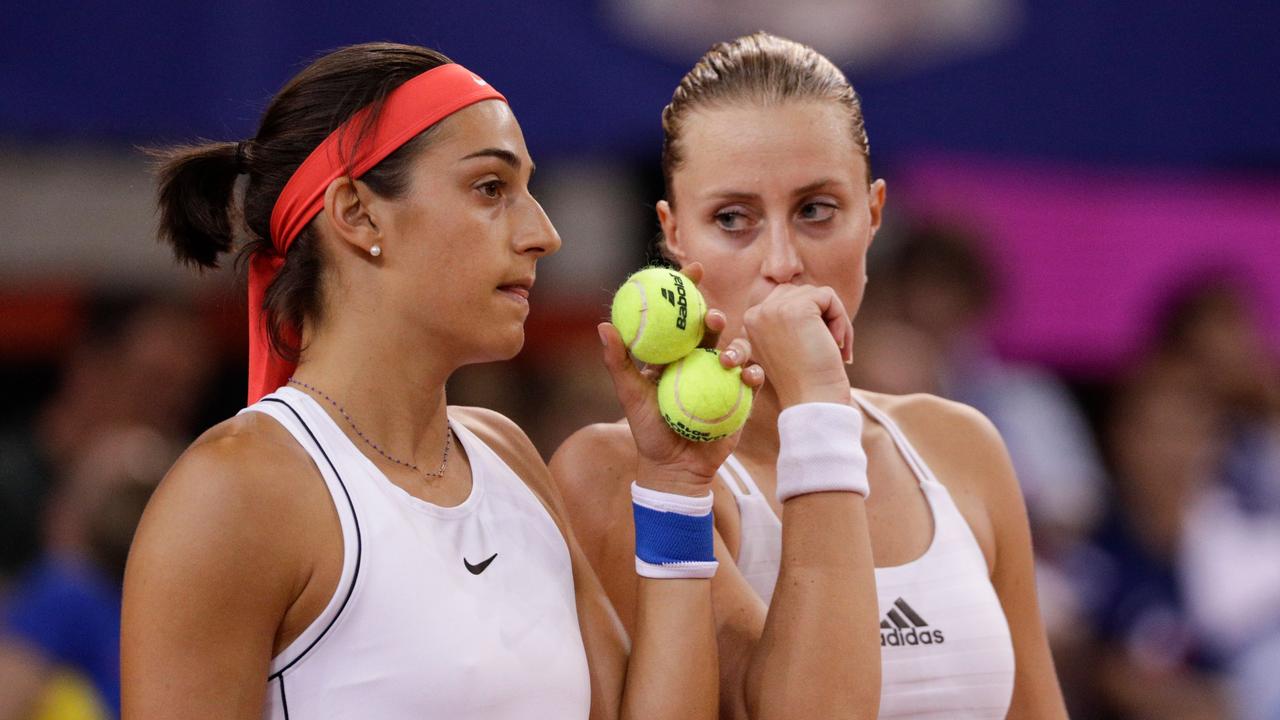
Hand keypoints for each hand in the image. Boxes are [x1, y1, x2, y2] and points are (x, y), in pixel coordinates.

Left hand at [599, 263, 765, 495]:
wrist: (675, 468)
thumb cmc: (648, 430)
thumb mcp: (630, 395)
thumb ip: (618, 361)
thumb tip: (603, 325)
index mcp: (675, 351)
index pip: (683, 314)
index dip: (690, 287)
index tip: (693, 270)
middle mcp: (700, 358)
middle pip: (714, 327)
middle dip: (717, 314)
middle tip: (711, 317)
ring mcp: (723, 376)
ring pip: (738, 349)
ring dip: (736, 347)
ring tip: (724, 359)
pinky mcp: (741, 396)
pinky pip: (752, 379)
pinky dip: (752, 374)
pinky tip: (747, 377)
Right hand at [742, 284, 853, 408]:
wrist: (812, 401)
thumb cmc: (807, 379)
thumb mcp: (789, 344)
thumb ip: (790, 317)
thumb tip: (818, 294)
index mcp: (751, 321)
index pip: (788, 298)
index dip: (811, 319)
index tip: (814, 348)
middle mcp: (756, 313)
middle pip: (802, 292)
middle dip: (823, 315)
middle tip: (831, 345)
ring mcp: (773, 310)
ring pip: (817, 294)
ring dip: (835, 319)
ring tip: (834, 346)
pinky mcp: (796, 309)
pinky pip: (828, 296)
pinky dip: (841, 318)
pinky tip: (836, 344)